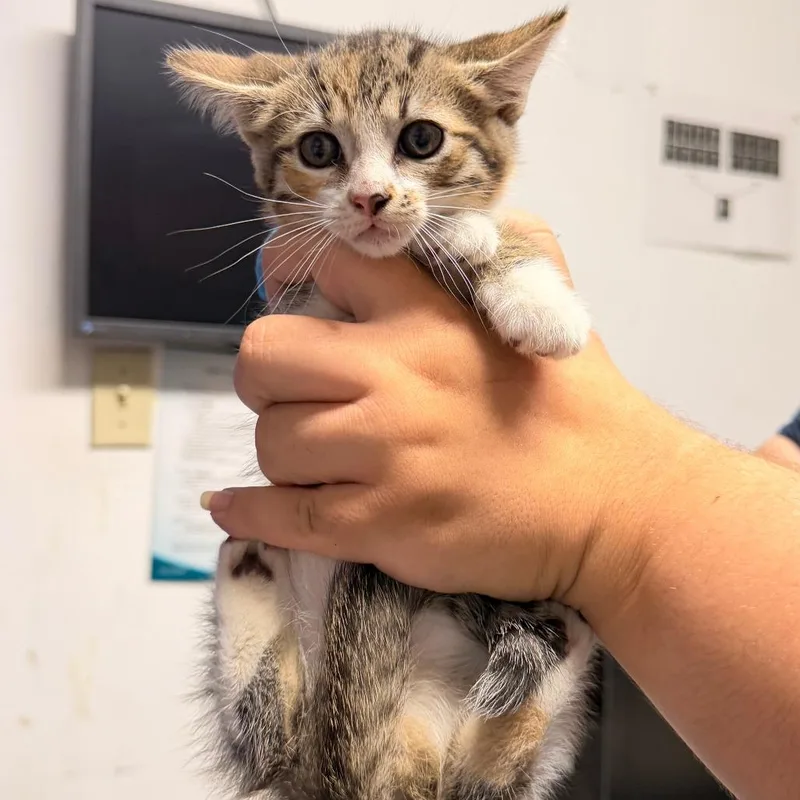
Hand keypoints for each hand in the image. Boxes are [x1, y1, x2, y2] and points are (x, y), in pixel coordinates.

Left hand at [202, 212, 708, 615]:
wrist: (615, 504)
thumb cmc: (580, 407)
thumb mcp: (550, 305)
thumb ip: (509, 249)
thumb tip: (471, 218)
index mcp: (427, 318)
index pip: (323, 264)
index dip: (291, 271)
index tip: (285, 290)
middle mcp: (394, 378)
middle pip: (263, 356)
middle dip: (264, 374)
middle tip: (292, 391)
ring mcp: (384, 455)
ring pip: (272, 441)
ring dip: (283, 450)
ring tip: (318, 459)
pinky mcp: (382, 524)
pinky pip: (283, 517)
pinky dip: (249, 513)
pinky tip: (233, 507)